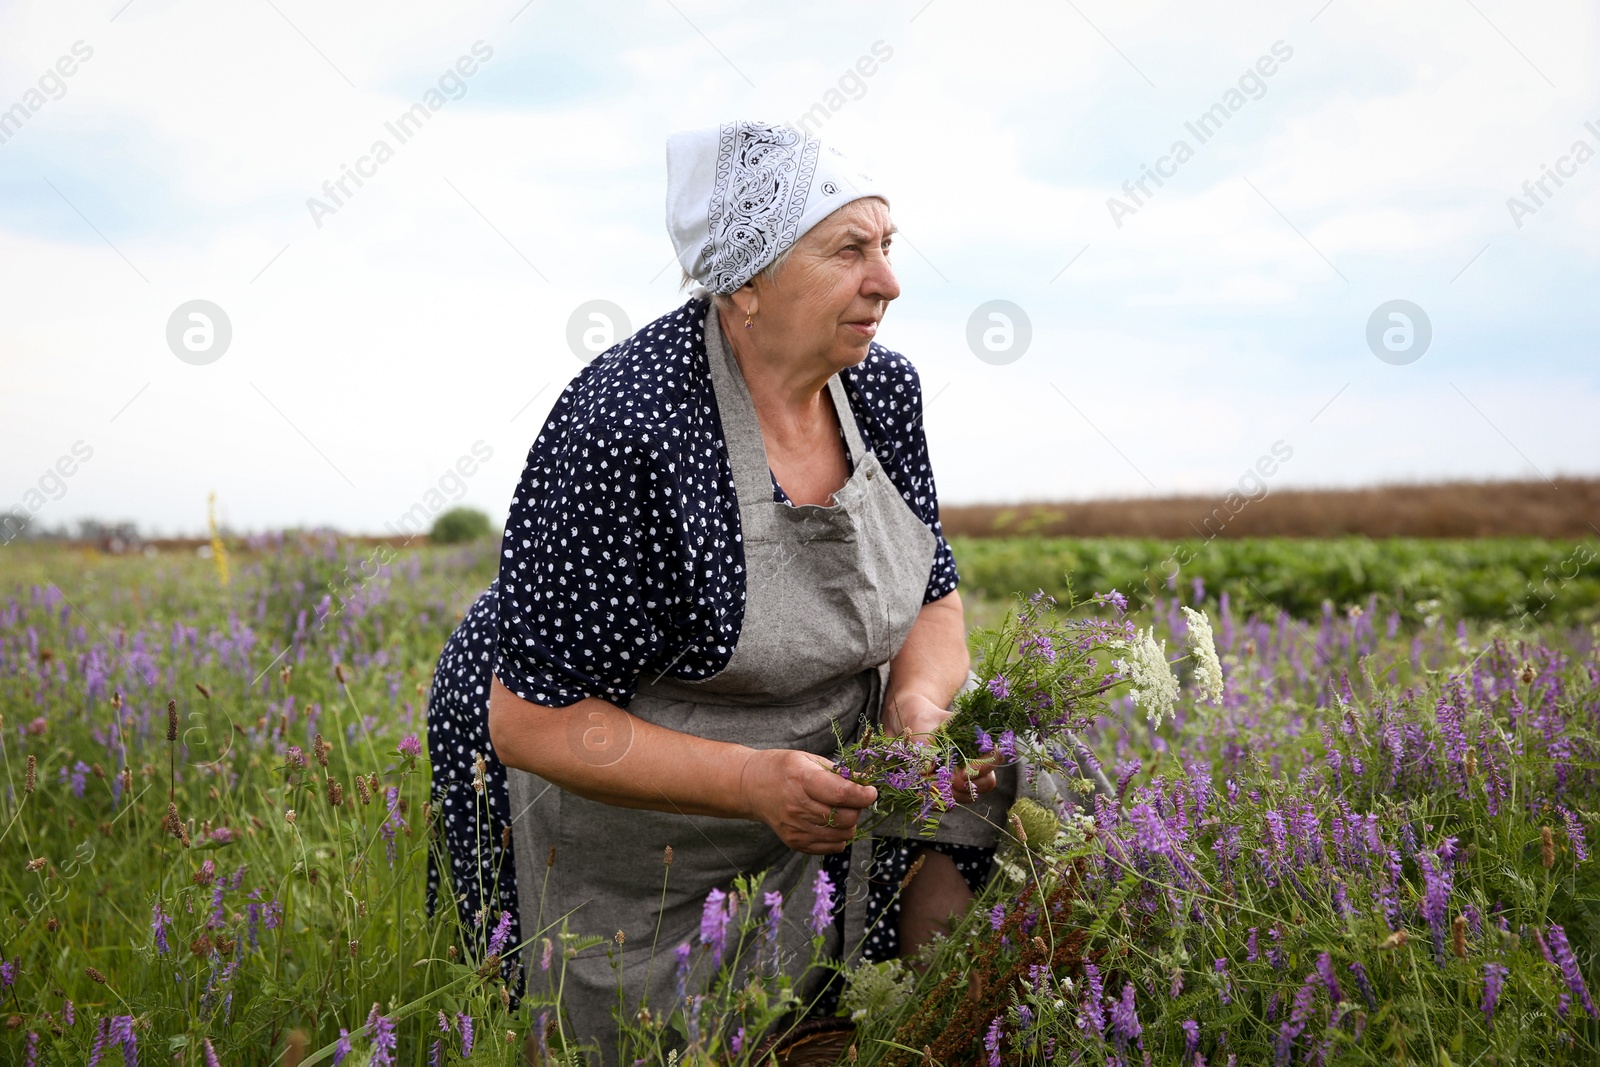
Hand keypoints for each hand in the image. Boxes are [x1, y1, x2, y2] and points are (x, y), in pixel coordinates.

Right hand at [740, 748, 877, 853]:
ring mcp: (795, 828)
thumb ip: (836, 773)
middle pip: (845, 817)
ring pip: (842, 834)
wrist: (752, 787)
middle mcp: (797, 806)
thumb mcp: (808, 759)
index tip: (871, 791)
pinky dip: (839, 836)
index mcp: (802, 779)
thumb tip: (865, 784)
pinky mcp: (795, 842)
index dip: (863, 795)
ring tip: (841, 810)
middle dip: (858, 808)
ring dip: (850, 823)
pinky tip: (831, 822)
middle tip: (854, 799)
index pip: (841, 794)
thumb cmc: (783, 768)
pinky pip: (832, 847)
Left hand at [882, 690, 997, 801]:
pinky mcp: (946, 788)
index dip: (984, 768)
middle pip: (987, 782)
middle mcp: (973, 761)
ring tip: (928, 786)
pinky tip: (922, 795)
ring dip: (949, 796)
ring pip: (968, 796)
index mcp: (976, 741)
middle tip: (948, 782)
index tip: (962, 773)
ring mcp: (961, 777)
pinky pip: (949, 803)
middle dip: (967, 787)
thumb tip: (928, 770)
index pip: (995, 756)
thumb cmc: (921, 719)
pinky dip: (936, 802)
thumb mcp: (922, 725)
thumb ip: (926, 745)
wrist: (908, 725)